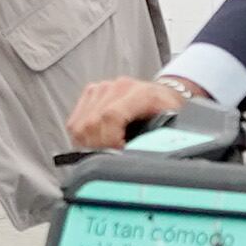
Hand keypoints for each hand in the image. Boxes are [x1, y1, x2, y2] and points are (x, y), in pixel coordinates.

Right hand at [64, 74, 191, 150]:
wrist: (160, 94)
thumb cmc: (166, 111)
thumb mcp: (171, 125)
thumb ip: (158, 138)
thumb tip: (140, 157)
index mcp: (141, 94)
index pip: (111, 116)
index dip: (109, 140)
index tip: (117, 154)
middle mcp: (118, 87)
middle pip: (91, 123)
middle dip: (98, 148)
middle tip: (109, 159)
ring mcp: (102, 88)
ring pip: (80, 124)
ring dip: (88, 145)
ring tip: (103, 152)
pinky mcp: (90, 93)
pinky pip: (74, 122)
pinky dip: (81, 138)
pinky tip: (95, 144)